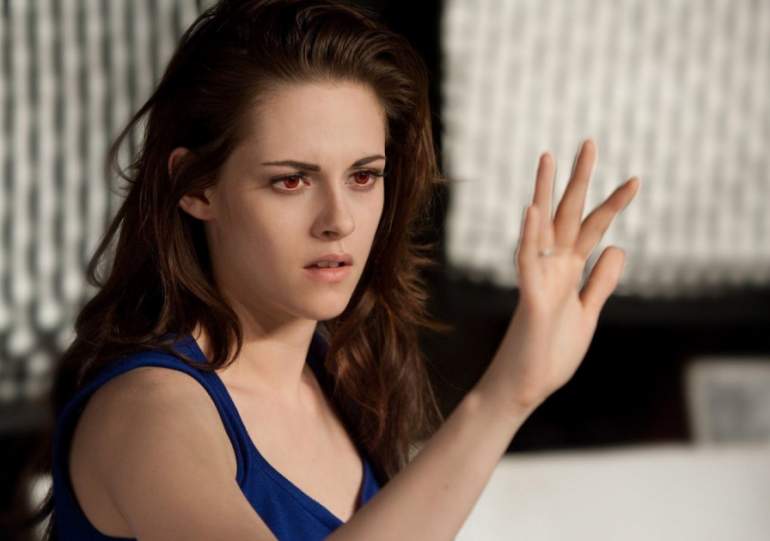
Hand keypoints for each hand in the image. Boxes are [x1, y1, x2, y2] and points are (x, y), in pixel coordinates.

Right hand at [478, 139, 640, 413]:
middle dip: (579, 180)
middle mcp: (553, 269)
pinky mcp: (531, 300)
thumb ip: (600, 282)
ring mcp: (539, 281)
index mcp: (569, 273)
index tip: (634, 179)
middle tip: (589, 144)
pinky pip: (527, 264)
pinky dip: (529, 236)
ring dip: (545, 193)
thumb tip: (618, 247)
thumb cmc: (550, 353)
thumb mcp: (588, 314)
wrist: (524, 388)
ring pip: (542, 229)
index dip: (613, 204)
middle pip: (567, 216)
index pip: (592, 229)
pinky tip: (533, 210)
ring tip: (549, 158)